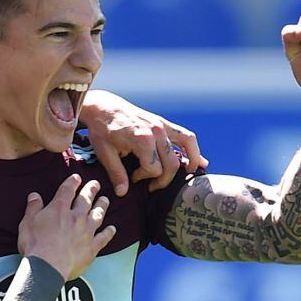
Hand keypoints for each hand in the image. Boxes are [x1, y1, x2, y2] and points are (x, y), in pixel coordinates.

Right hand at [17, 174, 115, 279]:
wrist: (47, 267)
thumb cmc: (35, 246)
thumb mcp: (27, 222)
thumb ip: (33, 207)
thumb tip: (35, 196)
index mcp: (59, 209)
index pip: (68, 190)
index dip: (73, 182)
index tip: (77, 177)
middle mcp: (75, 217)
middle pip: (86, 199)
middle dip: (91, 189)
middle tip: (96, 184)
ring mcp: (86, 232)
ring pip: (98, 214)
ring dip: (102, 206)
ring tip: (105, 200)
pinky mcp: (92, 247)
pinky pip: (104, 237)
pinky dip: (109, 232)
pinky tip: (112, 228)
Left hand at [78, 89, 207, 195]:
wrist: (103, 107)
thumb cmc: (102, 129)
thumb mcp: (104, 153)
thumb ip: (116, 174)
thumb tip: (122, 193)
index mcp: (142, 139)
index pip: (153, 169)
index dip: (143, 177)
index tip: (133, 177)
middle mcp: (156, 131)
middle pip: (171, 163)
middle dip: (162, 179)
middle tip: (151, 186)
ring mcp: (162, 125)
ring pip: (187, 145)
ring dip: (191, 161)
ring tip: (189, 173)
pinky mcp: (163, 122)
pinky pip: (185, 135)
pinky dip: (193, 148)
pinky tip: (199, 160)